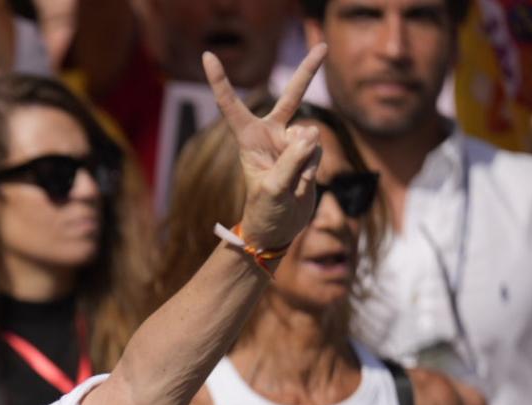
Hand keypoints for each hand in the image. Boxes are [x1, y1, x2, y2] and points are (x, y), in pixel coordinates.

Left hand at [203, 43, 327, 251]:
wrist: (277, 230)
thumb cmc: (264, 211)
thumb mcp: (272, 189)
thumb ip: (291, 160)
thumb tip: (310, 131)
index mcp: (248, 139)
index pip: (231, 106)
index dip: (220, 81)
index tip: (207, 56)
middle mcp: (270, 135)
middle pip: (292, 97)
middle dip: (308, 71)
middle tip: (323, 46)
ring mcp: (290, 143)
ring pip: (310, 137)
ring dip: (305, 163)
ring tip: (291, 185)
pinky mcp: (307, 153)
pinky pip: (318, 152)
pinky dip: (313, 170)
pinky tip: (301, 184)